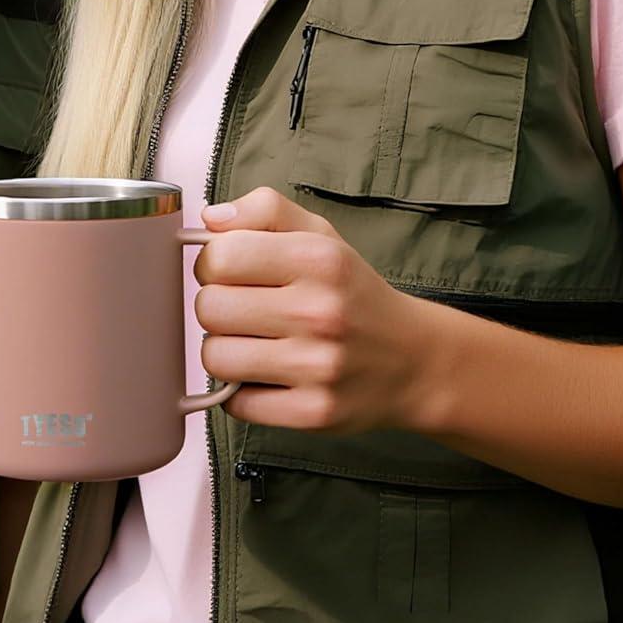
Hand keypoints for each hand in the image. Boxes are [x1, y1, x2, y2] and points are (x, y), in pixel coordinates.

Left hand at [192, 186, 433, 433]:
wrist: (413, 360)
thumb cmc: (350, 292)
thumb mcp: (319, 234)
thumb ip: (264, 210)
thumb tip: (210, 219)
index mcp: (317, 258)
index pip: (219, 256)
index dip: (212, 263)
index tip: (230, 272)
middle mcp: (320, 311)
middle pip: (209, 308)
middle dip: (217, 307)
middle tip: (244, 311)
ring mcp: (318, 366)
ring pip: (216, 357)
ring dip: (225, 351)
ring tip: (254, 343)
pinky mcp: (314, 412)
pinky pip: (237, 403)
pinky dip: (242, 392)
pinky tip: (268, 376)